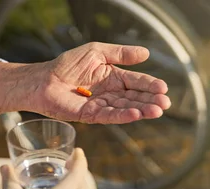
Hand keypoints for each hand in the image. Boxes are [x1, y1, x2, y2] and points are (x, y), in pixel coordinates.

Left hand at [38, 42, 170, 123]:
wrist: (43, 79)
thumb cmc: (67, 65)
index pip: (136, 82)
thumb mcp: (97, 52)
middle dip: (150, 101)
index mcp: (113, 77)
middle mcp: (110, 93)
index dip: (150, 85)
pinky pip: (109, 116)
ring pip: (125, 109)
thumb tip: (146, 53)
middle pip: (134, 98)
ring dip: (141, 111)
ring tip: (156, 111)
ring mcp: (101, 106)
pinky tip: (136, 115)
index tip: (164, 88)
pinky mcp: (90, 116)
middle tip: (165, 103)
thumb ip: (120, 54)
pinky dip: (123, 116)